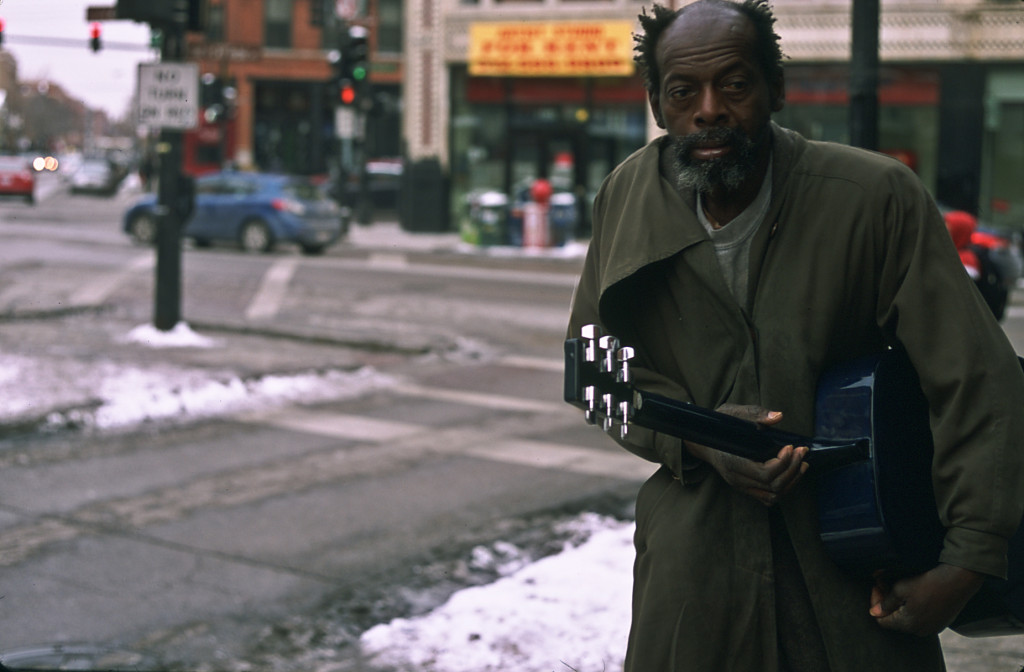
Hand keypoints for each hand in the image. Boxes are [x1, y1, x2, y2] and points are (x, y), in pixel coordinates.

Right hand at [685, 405, 808, 505]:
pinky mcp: (746, 487)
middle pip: (772, 486)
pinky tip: (792, 473)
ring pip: (773, 495)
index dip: (782, 462)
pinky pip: (769, 497)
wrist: (702, 440)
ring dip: (792, 480)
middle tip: (801, 451)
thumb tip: (777, 417)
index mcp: (731, 461)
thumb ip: (754, 413)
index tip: (790, 446)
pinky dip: (785, 487)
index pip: (764, 473)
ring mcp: (741, 485)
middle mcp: (736, 478)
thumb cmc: (717, 425)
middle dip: (792, 468)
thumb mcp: (731, 413)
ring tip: (801, 463)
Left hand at [869, 564, 984, 635]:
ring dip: (899, 605)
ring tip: (898, 588)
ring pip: (908, 619)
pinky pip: (921, 618)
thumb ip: (885, 603)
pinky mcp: (941, 623)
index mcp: (907, 624)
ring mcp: (932, 628)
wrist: (957, 580)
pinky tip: (914, 595)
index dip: (876, 603)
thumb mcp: (900, 589)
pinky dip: (913, 608)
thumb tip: (874, 613)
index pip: (881, 621)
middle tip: (885, 584)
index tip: (877, 587)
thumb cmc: (927, 583)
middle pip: (894, 619)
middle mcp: (920, 631)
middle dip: (887, 602)